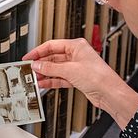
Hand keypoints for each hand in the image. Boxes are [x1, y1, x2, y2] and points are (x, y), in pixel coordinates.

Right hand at [23, 38, 137, 128]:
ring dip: (45, 73)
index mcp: (76, 46)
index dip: (38, 51)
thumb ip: (50, 67)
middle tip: (29, 69)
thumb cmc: (98, 77)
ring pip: (55, 68)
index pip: (52, 45)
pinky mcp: (77, 78)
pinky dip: (51, 80)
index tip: (28, 58)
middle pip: (53, 57)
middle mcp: (76, 55)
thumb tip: (37, 64)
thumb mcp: (69, 70)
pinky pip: (59, 78)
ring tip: (34, 78)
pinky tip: (43, 83)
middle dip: (41, 64)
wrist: (109, 93)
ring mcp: (76, 67)